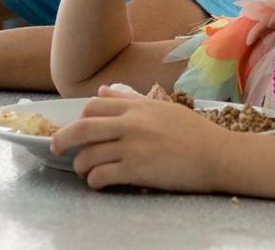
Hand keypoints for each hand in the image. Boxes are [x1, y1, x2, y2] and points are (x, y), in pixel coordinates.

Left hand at [50, 85, 227, 191]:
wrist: (218, 155)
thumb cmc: (194, 132)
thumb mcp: (161, 107)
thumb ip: (129, 99)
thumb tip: (101, 91)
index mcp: (136, 107)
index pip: (92, 107)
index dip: (77, 118)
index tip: (75, 129)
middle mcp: (131, 124)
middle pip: (82, 128)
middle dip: (62, 140)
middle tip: (56, 149)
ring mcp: (133, 147)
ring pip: (89, 156)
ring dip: (80, 166)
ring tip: (83, 171)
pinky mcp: (138, 170)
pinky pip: (103, 175)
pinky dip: (94, 181)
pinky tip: (98, 183)